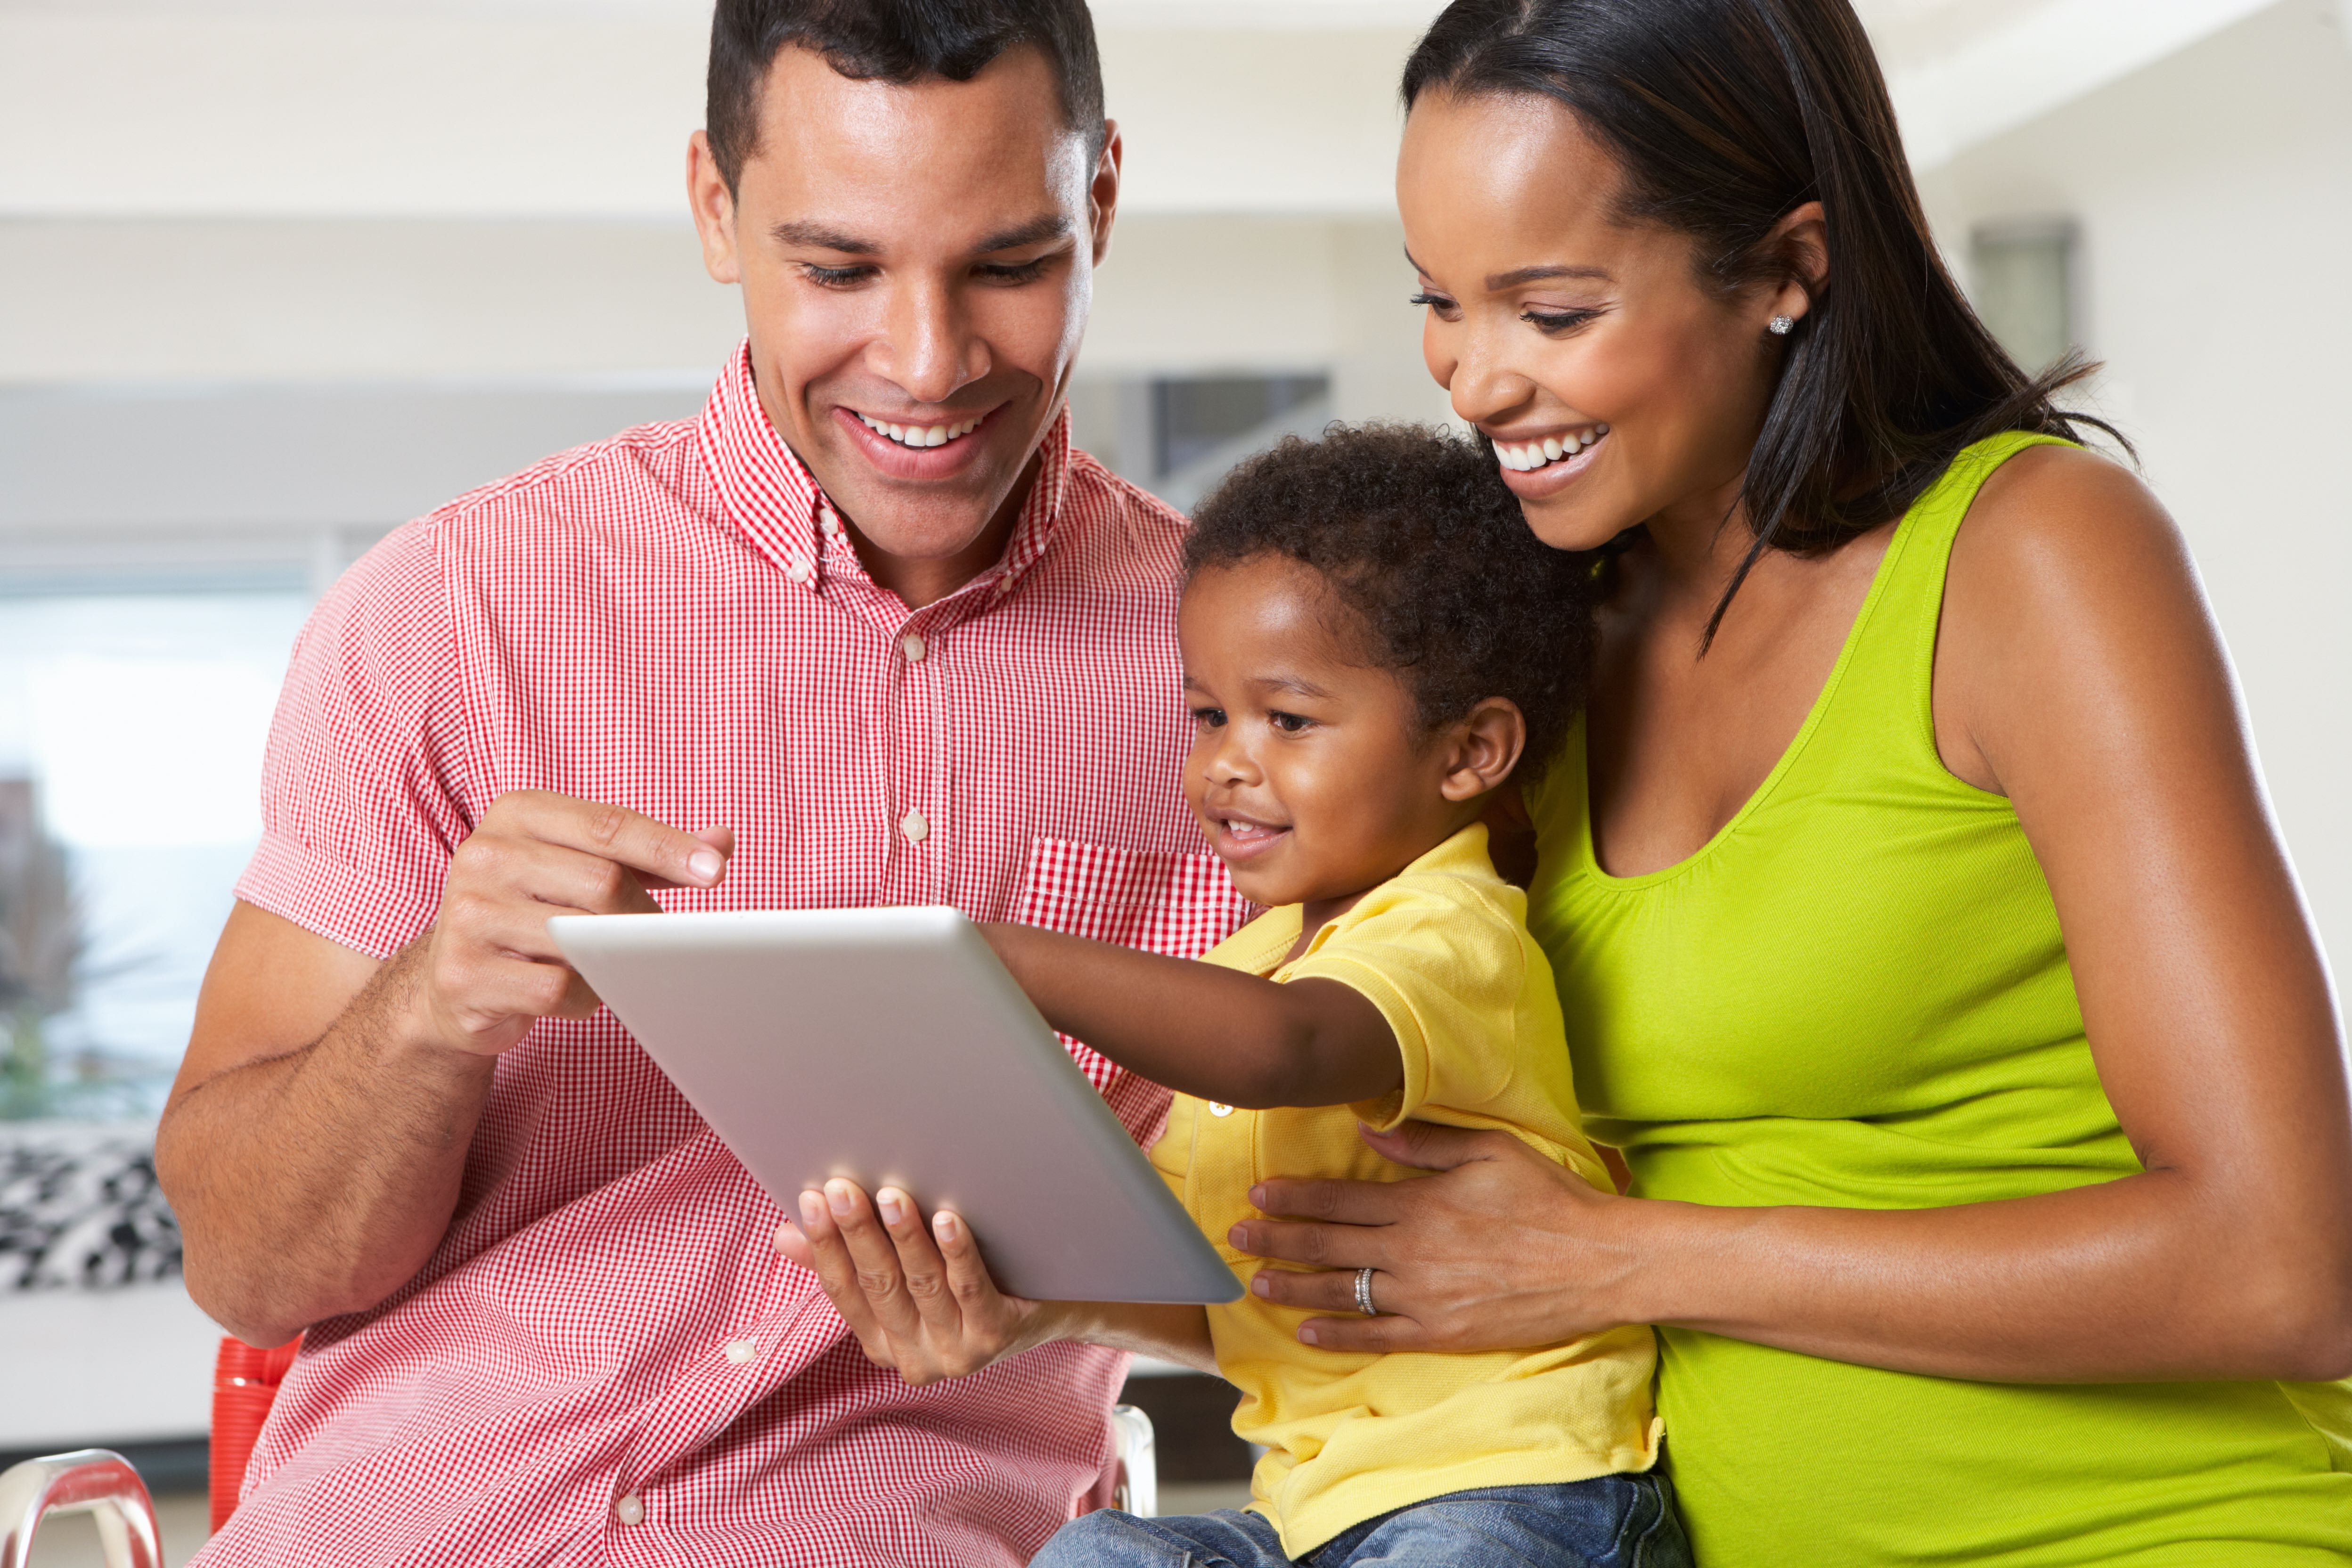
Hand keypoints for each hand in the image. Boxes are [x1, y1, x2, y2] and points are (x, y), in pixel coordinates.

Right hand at [404, 790, 731, 1055]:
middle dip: (642, 915)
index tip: (715, 871)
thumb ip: (648, 853)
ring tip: (603, 962)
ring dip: (612, 959)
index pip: (608, 825)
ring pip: (582, 939)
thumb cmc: (534, 909)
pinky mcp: (463, 974)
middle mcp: (484, 855)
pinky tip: (573, 990)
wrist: (452, 977)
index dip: (669, 848)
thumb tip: (721, 841)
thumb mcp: (582, 865)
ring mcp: (467, 915)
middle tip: (654, 939)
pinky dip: (582, 997)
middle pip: (603, 883)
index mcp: (516, 813)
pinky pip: (556, 989)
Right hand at [777, 1178, 1061, 1385]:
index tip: (811, 1199)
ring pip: (923, 1286)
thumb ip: (850, 1261)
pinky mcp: (996, 1339)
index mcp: (882, 1343)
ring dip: (905, 1238)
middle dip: (858, 1234)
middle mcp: (914, 1358)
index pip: (843, 1291)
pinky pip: (972, 1291)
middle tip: (843, 1186)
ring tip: (893, 1195)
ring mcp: (956, 1352)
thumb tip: (785, 1236)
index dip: (825, 1245)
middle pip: (880, 1286)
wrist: (1054, 1308)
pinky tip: (949, 1220)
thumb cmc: (968, 1283)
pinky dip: (958, 1254)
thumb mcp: (905, 1279)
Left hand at [1233, 1120, 1645, 1353]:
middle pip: (1329, 1245)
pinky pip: (1379, 1336)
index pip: (1341, 1200)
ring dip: (1295, 1286)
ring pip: (1344, 1292)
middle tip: (1237, 1238)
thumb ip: (1425, 1144)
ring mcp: (1425, 1296)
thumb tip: (1369, 1133)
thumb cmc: (1548, 1199)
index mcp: (1420, 1203)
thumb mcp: (1489, 1151)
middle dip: (1276, 1240)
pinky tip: (1309, 1331)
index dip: (1295, 1198)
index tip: (1259, 1195)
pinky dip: (1339, 1335)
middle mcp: (1412, 1251)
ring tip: (1257, 1283)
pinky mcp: (1443, 1332)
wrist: (1597, 1262)